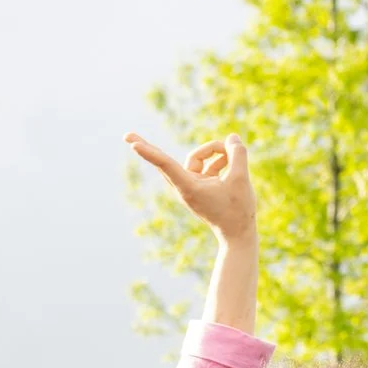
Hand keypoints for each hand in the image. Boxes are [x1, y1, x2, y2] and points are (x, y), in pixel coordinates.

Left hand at [126, 132, 256, 242]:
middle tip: (126, 135)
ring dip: (215, 152)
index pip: (165, 165)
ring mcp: (191, 185)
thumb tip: (232, 137)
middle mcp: (185, 186)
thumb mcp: (241, 178)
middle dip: (148, 148)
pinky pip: (206, 164)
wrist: (238, 232)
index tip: (133, 145)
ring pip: (197, 158)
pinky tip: (233, 162)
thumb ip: (237, 154)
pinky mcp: (199, 185)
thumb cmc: (238, 209)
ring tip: (233, 156)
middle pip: (164, 161)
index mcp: (188, 187)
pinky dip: (220, 161)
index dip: (150, 153)